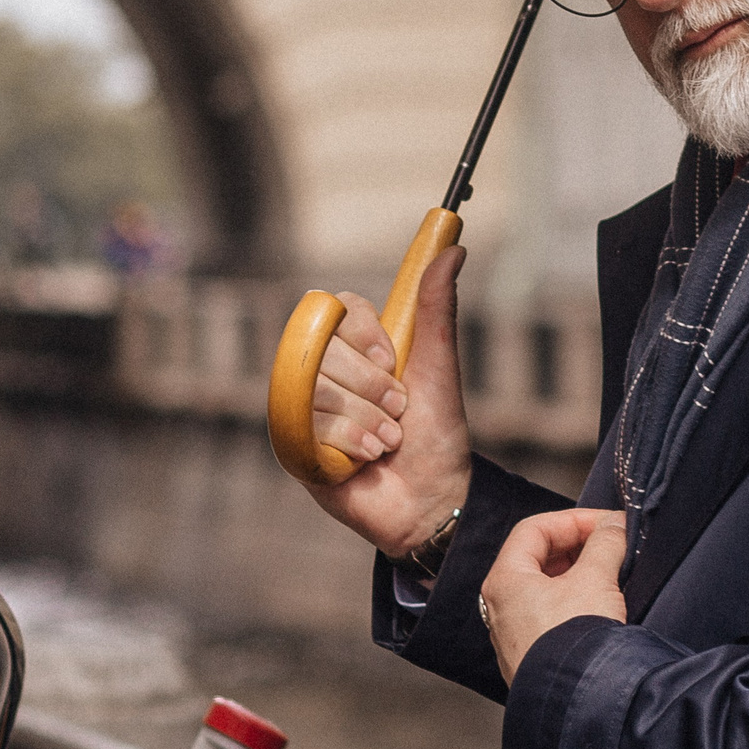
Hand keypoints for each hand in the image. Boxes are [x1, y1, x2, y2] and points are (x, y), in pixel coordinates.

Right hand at [305, 247, 473, 557]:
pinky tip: (364, 459)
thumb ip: (436, 308)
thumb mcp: (439, 367)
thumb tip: (454, 250)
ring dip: (365, 418)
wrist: (430, 499)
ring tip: (387, 441)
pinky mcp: (293, 442)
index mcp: (357, 347)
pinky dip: (346, 441)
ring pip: (317, 387)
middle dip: (373, 386)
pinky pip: (305, 423)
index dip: (362, 332)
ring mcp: (305, 405)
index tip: (394, 360)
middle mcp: (325, 371)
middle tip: (398, 412)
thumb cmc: (437, 434)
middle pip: (324, 347)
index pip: (337, 307)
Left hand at [480, 509, 627, 684]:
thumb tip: (613, 527)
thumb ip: (605, 543)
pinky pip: (549, 615)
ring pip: (545, 587)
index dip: (574, 520)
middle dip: (578, 546)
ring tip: (610, 574)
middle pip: (537, 557)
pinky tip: (599, 606)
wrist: (578, 703)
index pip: (535, 529)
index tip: (606, 523)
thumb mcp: (596, 580)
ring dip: (579, 573)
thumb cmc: (575, 642)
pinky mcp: (532, 656)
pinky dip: (574, 600)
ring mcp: (514, 635)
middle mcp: (501, 606)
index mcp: (505, 580)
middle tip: (611, 544)